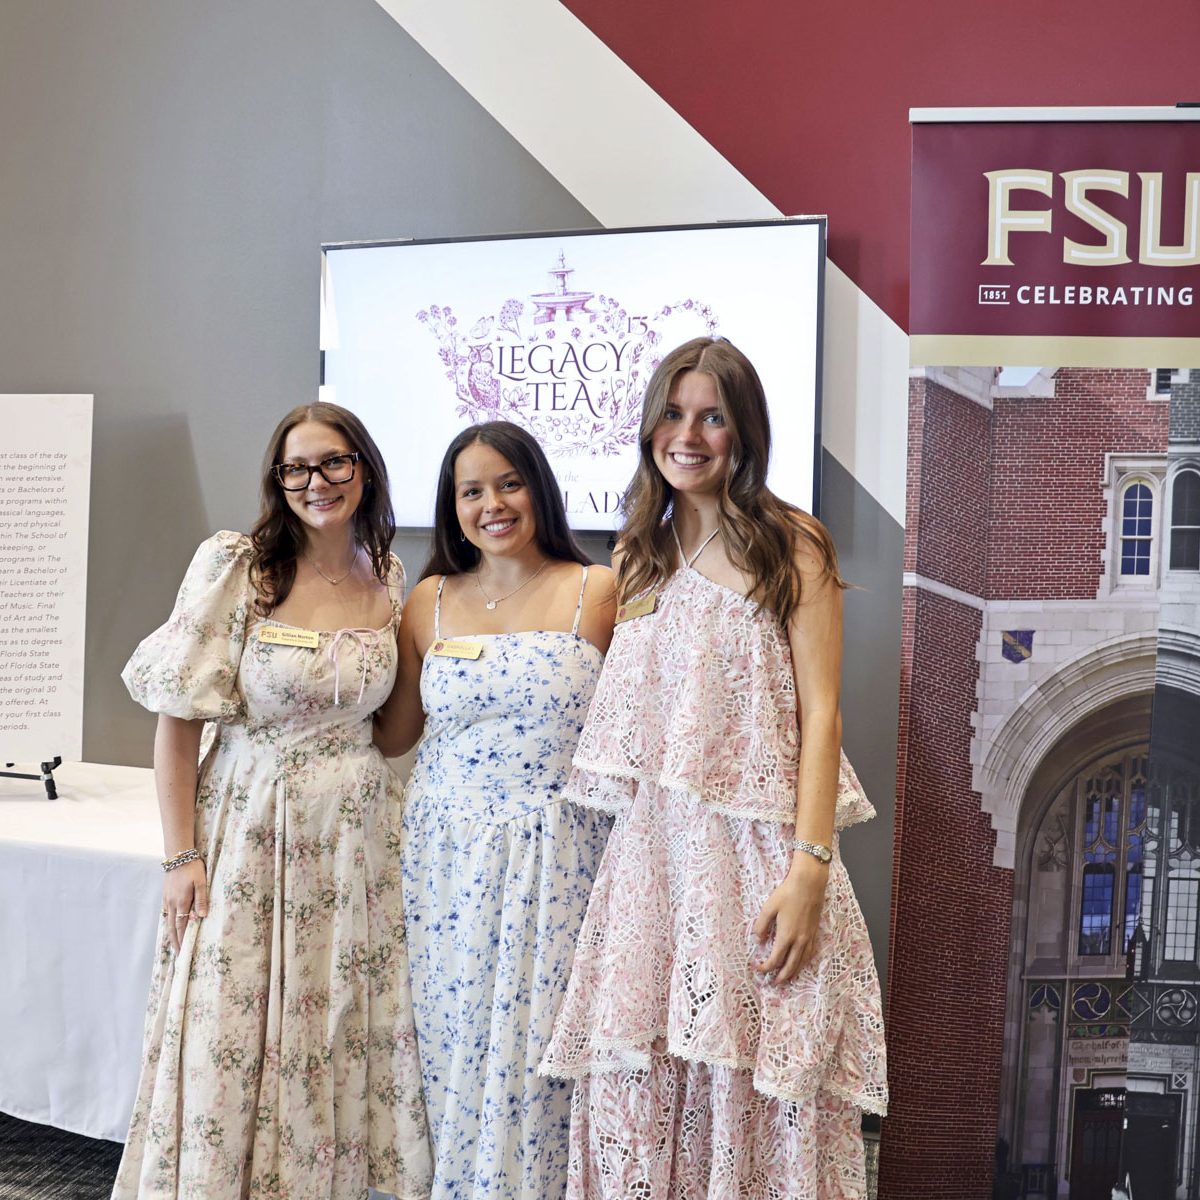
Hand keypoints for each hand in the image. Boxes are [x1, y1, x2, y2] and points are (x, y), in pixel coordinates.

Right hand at [162, 858, 207, 952]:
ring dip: (171, 934)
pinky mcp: (166, 896)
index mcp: (181, 902)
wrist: (178, 856)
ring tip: (174, 945)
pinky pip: (166, 913)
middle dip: (175, 942)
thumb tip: (201, 917)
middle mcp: (172, 903)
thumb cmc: (192, 869)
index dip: (182, 939)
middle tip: (178, 955)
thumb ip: (201, 899)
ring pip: (168, 921)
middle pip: (172, 927)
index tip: (183, 951)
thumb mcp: (201, 882)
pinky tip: (171, 926)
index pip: (181, 926)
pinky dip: (168, 923)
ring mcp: (167, 900)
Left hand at [752, 853, 828, 982]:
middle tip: (774, 983)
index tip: (759, 969)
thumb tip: (758, 940)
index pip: (775, 959)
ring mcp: (809, 937)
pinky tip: (802, 962)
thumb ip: (761, 926)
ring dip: (794, 972)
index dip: (766, 967)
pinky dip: (805, 962)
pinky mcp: (815, 932)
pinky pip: (811, 953)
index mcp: (786, 936)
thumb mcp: (768, 908)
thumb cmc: (787, 893)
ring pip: (802, 962)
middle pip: (790, 965)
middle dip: (781, 976)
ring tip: (787, 978)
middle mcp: (799, 940)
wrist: (809, 884)